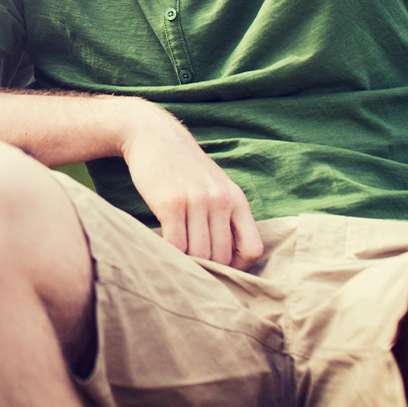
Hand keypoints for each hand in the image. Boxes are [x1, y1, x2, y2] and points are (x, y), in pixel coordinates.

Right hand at [116, 103, 262, 268]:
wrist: (155, 136)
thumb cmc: (183, 169)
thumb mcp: (215, 187)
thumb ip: (225, 217)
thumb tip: (225, 260)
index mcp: (237, 200)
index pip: (252, 249)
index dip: (238, 267)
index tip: (220, 269)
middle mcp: (221, 201)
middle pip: (222, 256)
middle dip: (208, 269)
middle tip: (192, 270)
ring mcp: (197, 201)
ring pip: (199, 254)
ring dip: (187, 264)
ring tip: (177, 261)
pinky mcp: (171, 202)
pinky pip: (175, 244)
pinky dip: (170, 253)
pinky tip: (163, 248)